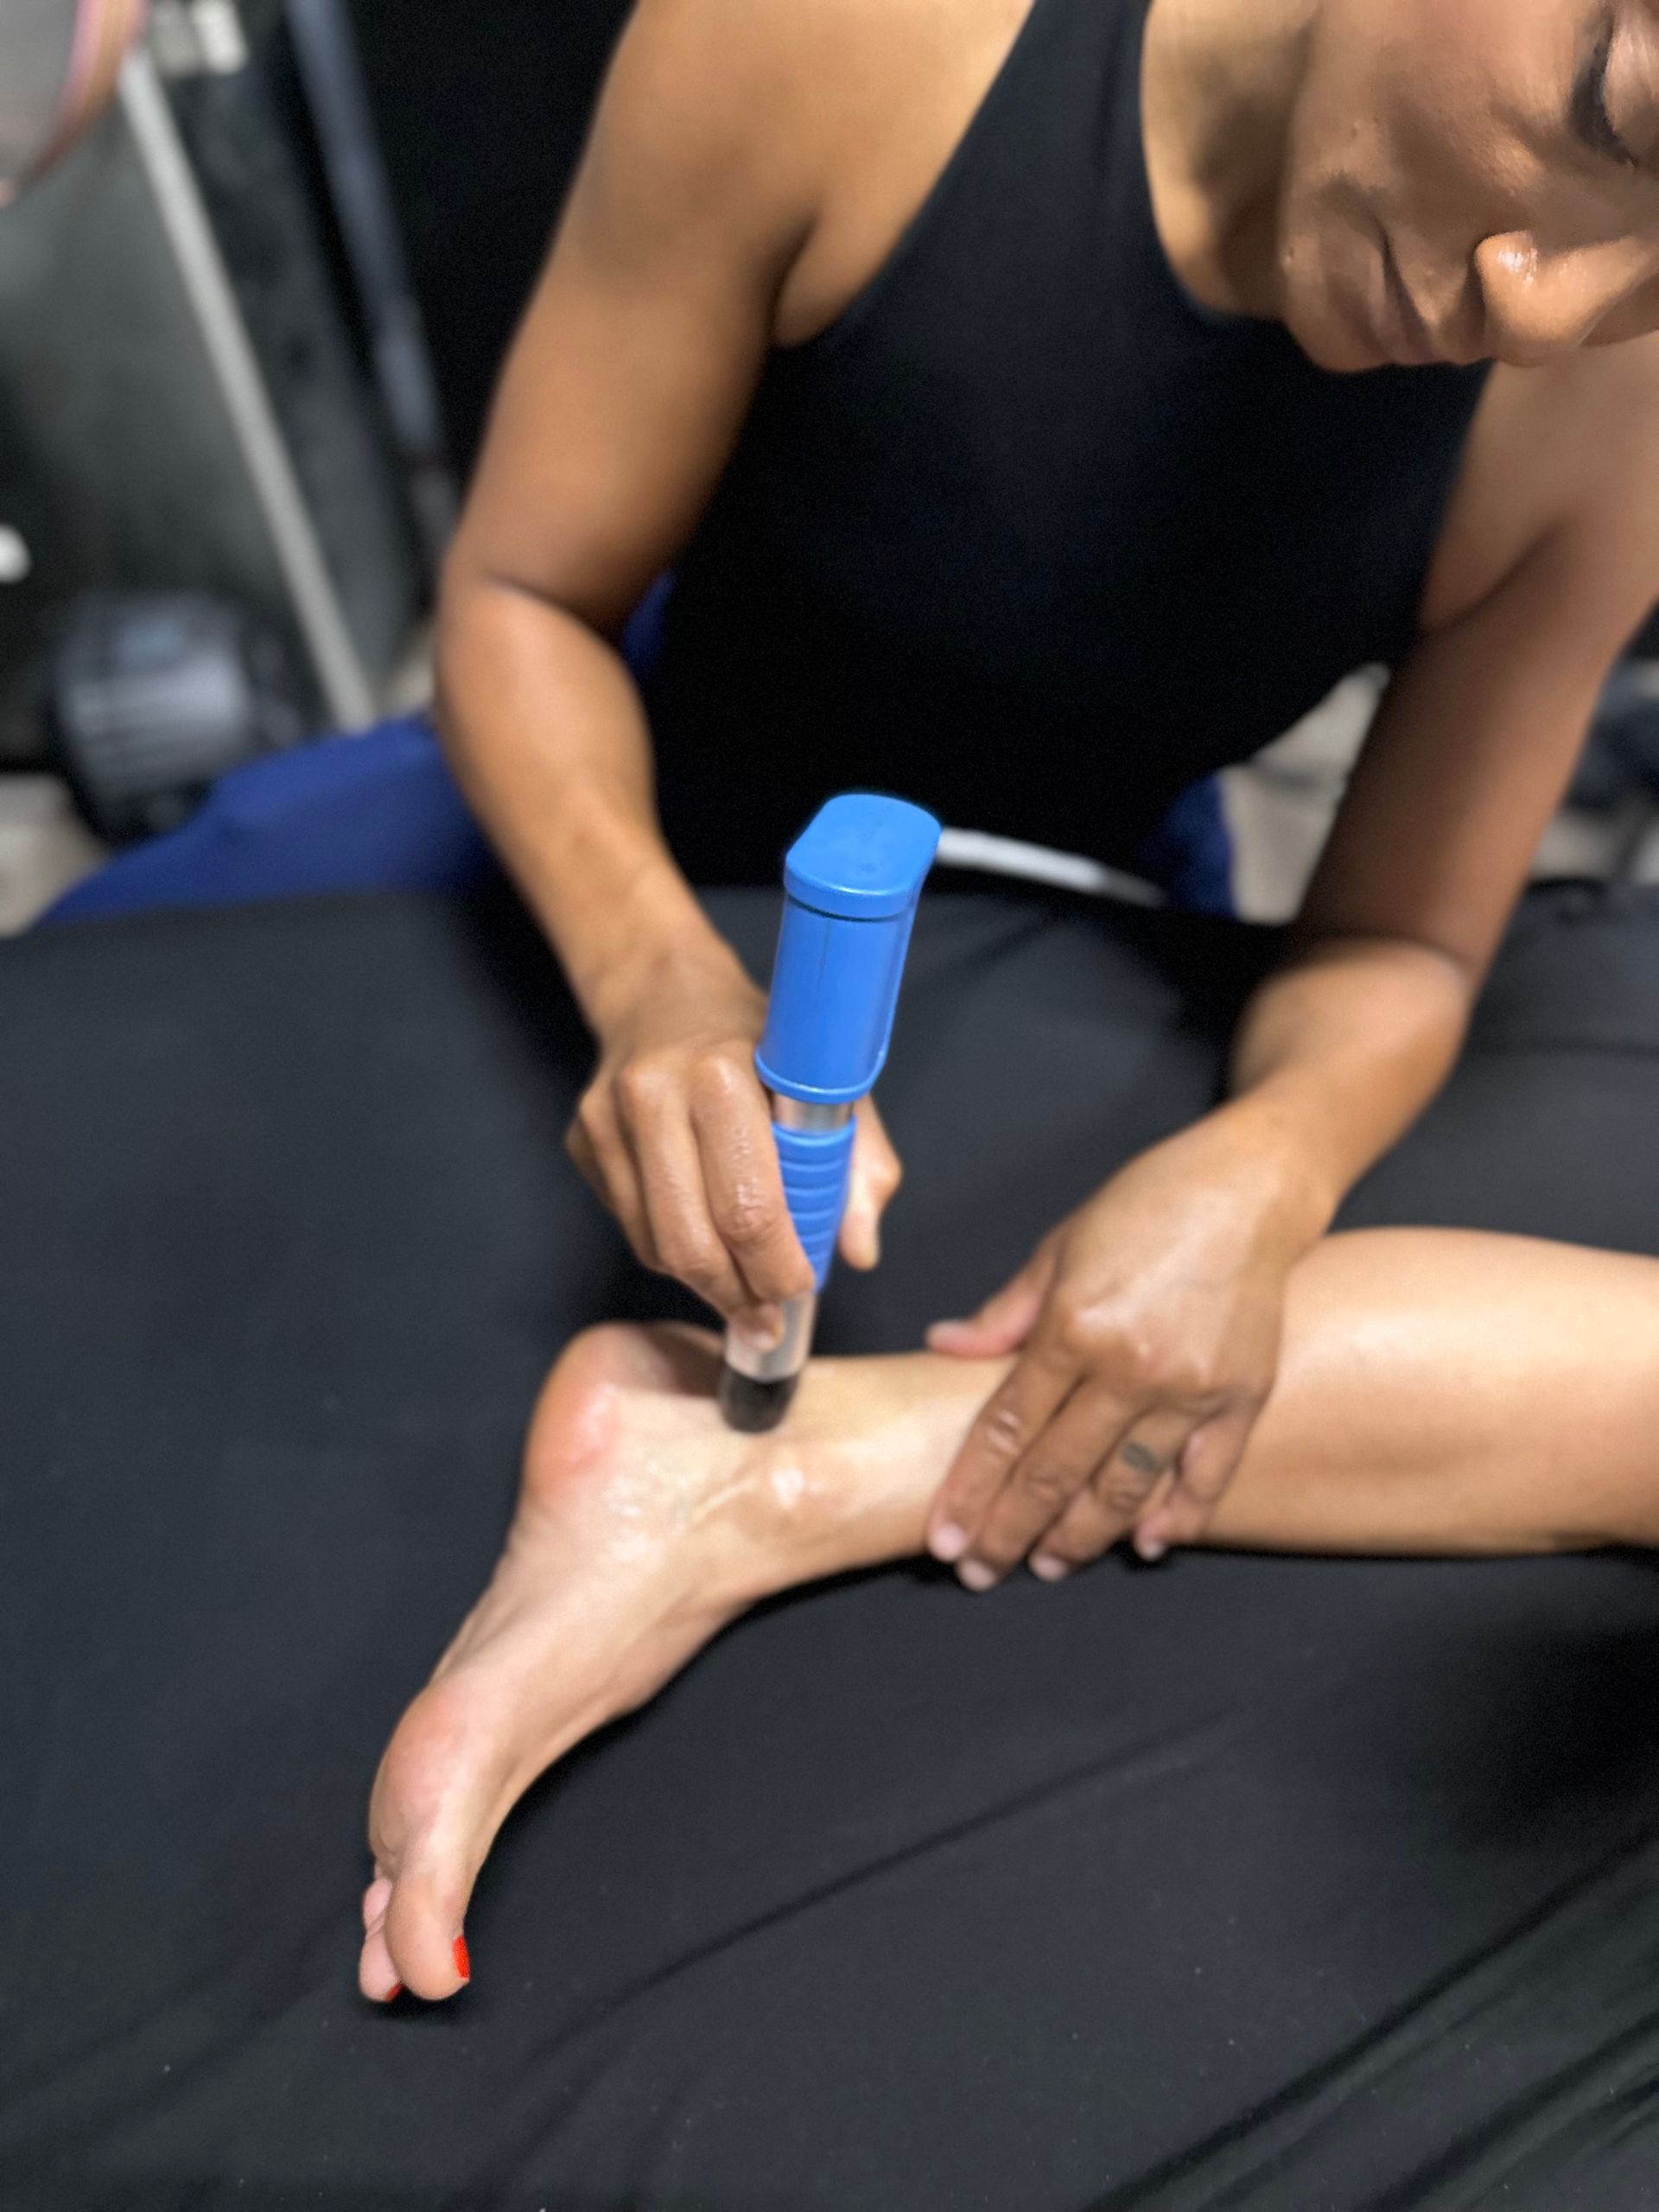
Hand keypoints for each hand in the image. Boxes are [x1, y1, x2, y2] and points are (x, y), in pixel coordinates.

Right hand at [568, 946, 901, 1331]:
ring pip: (655, 1247)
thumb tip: (858, 1249)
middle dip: (739, 1295)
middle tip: (769, 1317)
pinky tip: (705, 1240)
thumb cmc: (761, 1044)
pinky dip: (673, 1252)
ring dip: (706, 1285)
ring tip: (744, 1290)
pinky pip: (632, 1228)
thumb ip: (859, 1165)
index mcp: (721, 1074)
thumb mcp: (829, 1083)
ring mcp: (605, 1121)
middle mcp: (652, 1094)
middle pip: (691, 1243)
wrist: (664, 991)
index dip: (777, 1268)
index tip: (802, 1288)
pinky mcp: (581, 1142)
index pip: (747, 1206)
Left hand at [924, 1114, 1320, 1584]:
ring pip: (1125, 1487)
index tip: (945, 1537)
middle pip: (1056, 1472)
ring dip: (1082, 1537)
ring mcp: (1191, 1387)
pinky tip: (1148, 1546)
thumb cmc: (1148, 1204)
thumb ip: (1005, 1313)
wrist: (1251, 1187)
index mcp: (1074, 1327)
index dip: (971, 1490)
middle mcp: (1130, 1366)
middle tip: (978, 1571)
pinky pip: (1206, 1475)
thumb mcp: (1060, 1247)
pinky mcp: (1243, 1396)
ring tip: (1048, 1565)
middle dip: (1010, 1531)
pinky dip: (1179, 1517)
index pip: (1007, 1429)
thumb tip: (943, 1347)